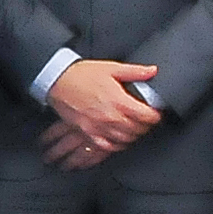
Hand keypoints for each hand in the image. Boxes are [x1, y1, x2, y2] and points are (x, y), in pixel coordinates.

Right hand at [43, 60, 161, 168]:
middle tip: (146, 121)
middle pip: (138, 130)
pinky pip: (106, 146)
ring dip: (132, 136)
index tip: (155, 114)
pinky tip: (118, 139)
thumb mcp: (111, 68)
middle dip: (145, 126)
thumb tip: (152, 71)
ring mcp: (98, 126)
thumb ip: (135, 71)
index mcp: (119, 100)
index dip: (155, 116)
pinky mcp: (87, 131)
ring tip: (133, 129)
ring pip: (124, 139)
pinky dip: (115, 144)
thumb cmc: (82, 74)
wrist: (57, 80)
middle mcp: (110, 116)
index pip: (147, 116)